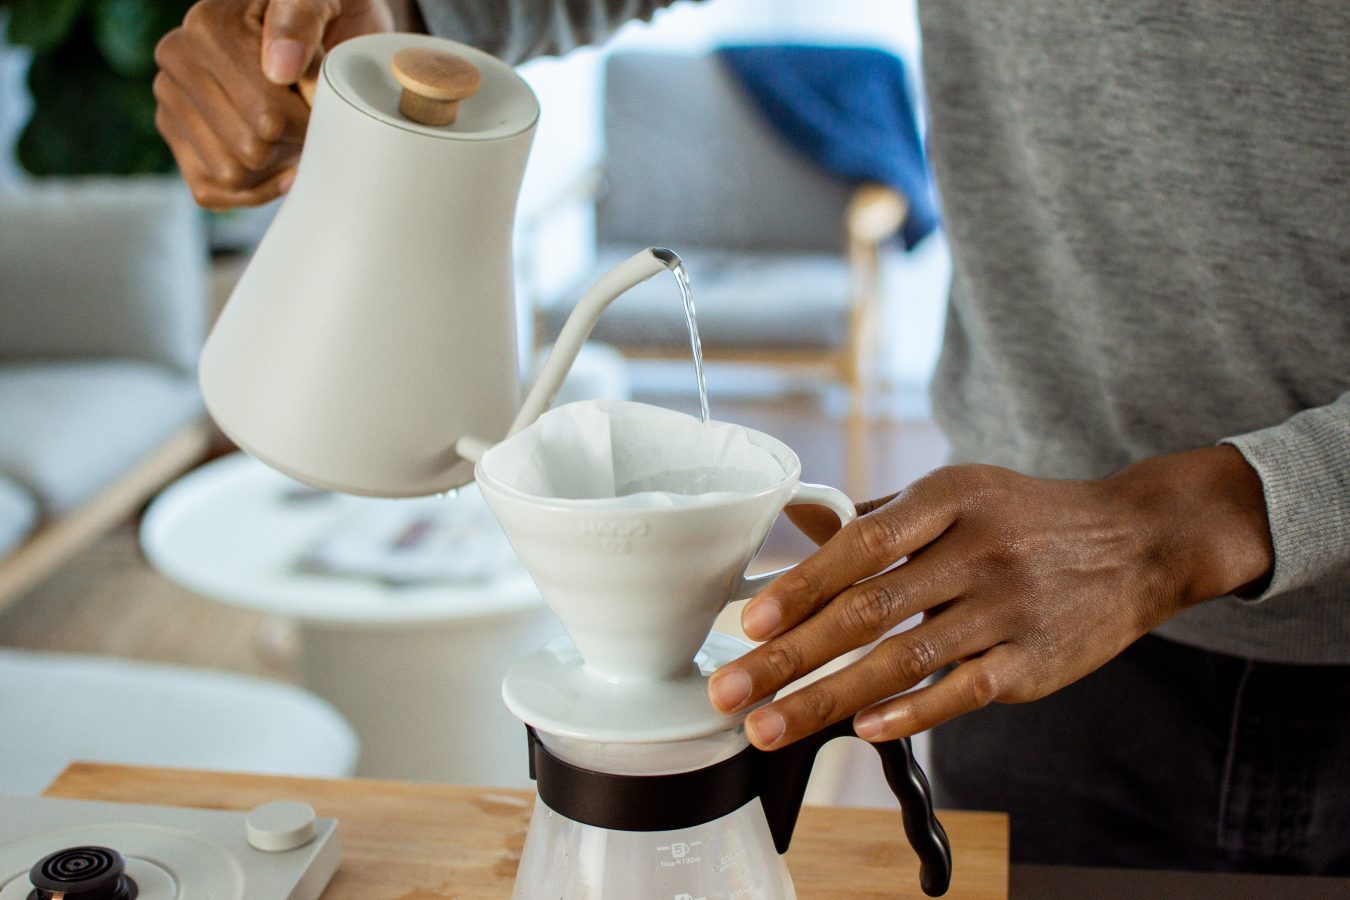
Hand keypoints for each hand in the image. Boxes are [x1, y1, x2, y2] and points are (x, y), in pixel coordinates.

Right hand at [154, 0, 408, 208]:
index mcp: (207, 26)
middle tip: (309, 116)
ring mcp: (171, 102)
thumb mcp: (322, 1)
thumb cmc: (325, 15)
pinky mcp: (177, 138)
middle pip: (250, 149)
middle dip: (292, 142)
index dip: (309, 121)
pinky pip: (211, 192)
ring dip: (274, 164)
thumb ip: (302, 18)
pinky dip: (252, 189)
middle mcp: (177, 63)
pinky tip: (279, 164)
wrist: (324, 31)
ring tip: (292, 130)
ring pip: (231, 174)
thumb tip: (280, 69)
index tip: (320, 98)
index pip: (268, 116)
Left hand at [708, 446, 1273, 748]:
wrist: (1137, 540)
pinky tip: (862, 730)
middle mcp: (976, 552)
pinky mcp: (1034, 662)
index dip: (801, 587)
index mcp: (947, 500)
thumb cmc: (1025, 516)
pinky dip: (910, 713)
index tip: (748, 624)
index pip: (860, 546)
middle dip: (790, 658)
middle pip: (868, 611)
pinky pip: (962, 692)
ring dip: (828, 701)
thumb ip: (876, 514)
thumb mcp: (956, 492)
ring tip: (771, 727)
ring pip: (904, 661)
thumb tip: (793, 520)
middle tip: (731, 691)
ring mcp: (1007, 609)